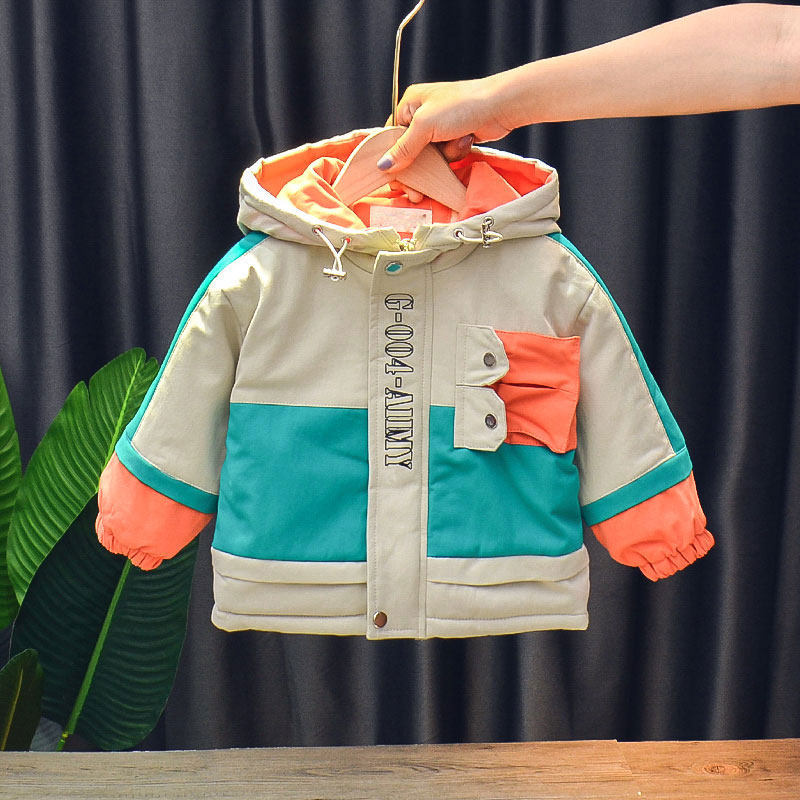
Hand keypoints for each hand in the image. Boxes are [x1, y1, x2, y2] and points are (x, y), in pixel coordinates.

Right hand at [378, 76, 514, 173]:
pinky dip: (453, 154)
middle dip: (416, 169)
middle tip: (416, 191)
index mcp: (410, 104)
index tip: (395, 179)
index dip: (392, 158)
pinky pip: (445, 156)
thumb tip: (383, 165)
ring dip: (440, 159)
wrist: (500, 106)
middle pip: (409, 151)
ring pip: (429, 157)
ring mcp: (440, 127)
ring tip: (451, 150)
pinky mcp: (454, 137)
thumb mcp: (426, 125)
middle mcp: (423, 115)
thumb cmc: (462, 105)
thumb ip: (404, 148)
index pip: (391, 136)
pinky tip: (464, 142)